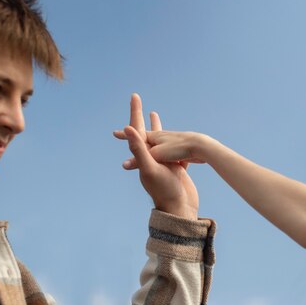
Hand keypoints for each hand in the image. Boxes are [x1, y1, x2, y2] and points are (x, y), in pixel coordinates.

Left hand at [113, 94, 198, 219]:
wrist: (180, 208)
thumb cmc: (165, 190)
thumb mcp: (150, 168)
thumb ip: (138, 150)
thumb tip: (126, 129)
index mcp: (143, 156)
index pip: (137, 130)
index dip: (135, 112)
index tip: (135, 96)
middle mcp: (151, 158)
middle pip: (145, 133)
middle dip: (141, 117)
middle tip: (138, 101)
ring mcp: (163, 163)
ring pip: (158, 140)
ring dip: (155, 127)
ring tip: (154, 114)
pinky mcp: (174, 167)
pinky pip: (173, 150)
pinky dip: (173, 141)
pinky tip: (175, 138)